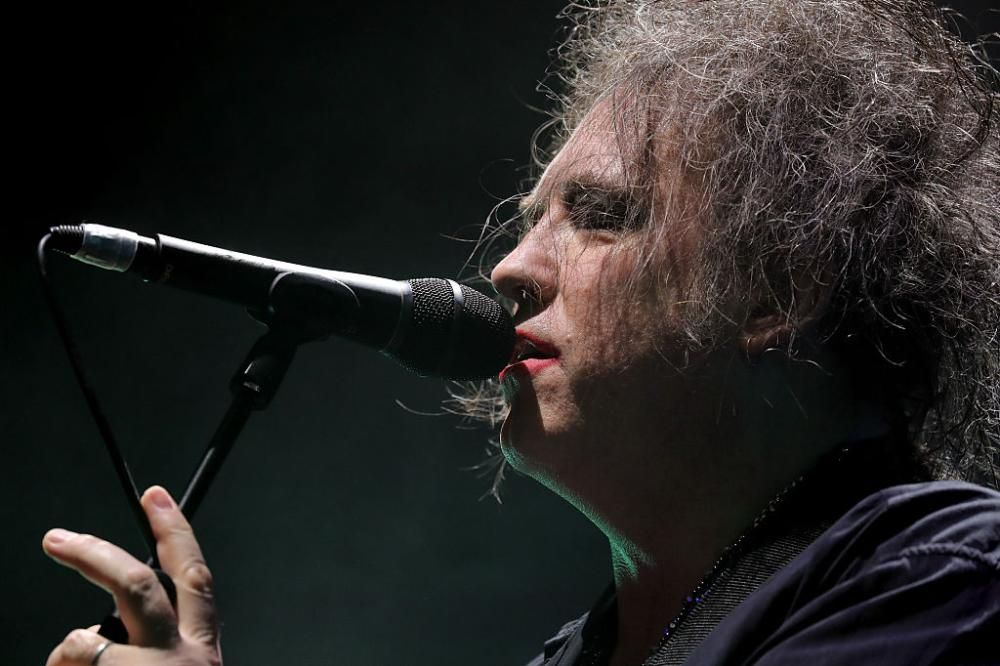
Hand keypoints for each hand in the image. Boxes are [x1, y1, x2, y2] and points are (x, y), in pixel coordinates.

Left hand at [43, 486, 221, 665]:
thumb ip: (156, 648)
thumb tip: (105, 632)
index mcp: (201, 648)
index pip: (194, 575)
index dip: (175, 531)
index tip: (156, 497)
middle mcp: (184, 656)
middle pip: (138, 584)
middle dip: (95, 555)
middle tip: (60, 540)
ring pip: (88, 637)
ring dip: (70, 653)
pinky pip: (70, 662)